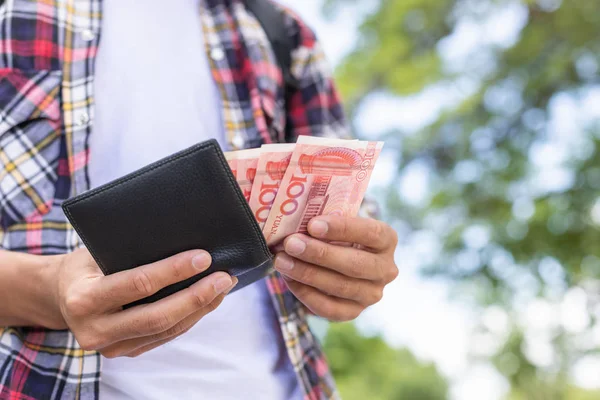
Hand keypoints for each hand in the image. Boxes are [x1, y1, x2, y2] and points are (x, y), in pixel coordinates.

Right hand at [52, 248, 236, 357]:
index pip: (138, 284)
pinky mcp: (126, 351)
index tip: (204, 257)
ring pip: (167, 330)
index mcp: (84, 298)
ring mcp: (111, 347)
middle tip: (225, 277)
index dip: (174, 271)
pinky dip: (191, 317)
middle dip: (197, 296)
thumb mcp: (96, 251)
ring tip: (223, 285)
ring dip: (201, 308)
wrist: (60, 296)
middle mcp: (95, 330)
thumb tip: (183, 235)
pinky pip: (166, 336)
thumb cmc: (85, 265)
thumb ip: (129, 250)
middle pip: (158, 317)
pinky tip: (209, 300)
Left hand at [274, 216, 397, 321]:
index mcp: (386, 240)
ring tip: (282, 261)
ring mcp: (372, 294)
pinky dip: (306, 294)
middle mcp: (386, 269)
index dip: (342, 229)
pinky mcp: (354, 312)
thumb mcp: (336, 223)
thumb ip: (324, 221)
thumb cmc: (335, 235)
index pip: (371, 233)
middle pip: (355, 264)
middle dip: (319, 254)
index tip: (313, 225)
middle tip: (291, 244)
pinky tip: (288, 279)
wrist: (336, 262)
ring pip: (341, 287)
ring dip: (307, 274)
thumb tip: (296, 220)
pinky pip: (330, 308)